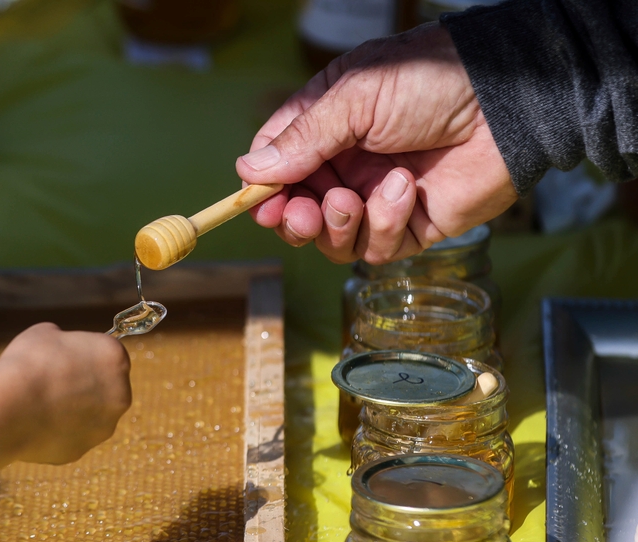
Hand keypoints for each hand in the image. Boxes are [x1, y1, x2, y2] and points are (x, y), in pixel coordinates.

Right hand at [0, 323, 131, 464]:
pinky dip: (58, 430)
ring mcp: (104, 426)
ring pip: (91, 415)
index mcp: (115, 358)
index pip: (109, 354)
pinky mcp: (84, 450)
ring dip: (74, 409)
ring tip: (41, 403)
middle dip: (86, 384)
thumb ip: (64, 340)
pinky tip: (36, 422)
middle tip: (54, 381)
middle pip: (107, 387)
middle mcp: (121, 394)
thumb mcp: (45, 333)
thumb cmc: (27, 363)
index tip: (66, 358)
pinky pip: (72, 436)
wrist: (7, 409)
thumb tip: (63, 350)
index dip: (87, 355)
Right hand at [236, 23, 516, 263]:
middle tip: (302, 212)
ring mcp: (376, 199)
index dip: (263, 189)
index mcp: (327, 127)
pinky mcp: (409, 226)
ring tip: (354, 199)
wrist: (506, 102)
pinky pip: (376, 247)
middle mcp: (347, 166)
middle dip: (294, 219)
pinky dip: (384, 224)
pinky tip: (404, 190)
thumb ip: (303, 137)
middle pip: (297, 212)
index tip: (258, 202)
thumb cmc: (432, 80)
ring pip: (332, 240)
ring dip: (337, 225)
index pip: (277, 166)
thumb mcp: (356, 97)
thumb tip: (248, 169)